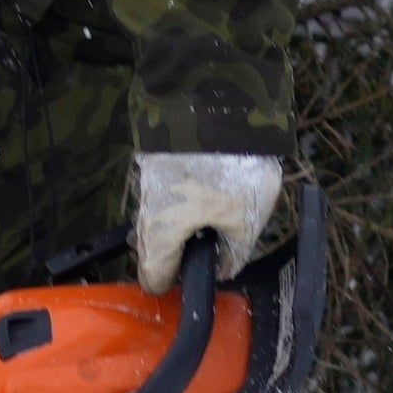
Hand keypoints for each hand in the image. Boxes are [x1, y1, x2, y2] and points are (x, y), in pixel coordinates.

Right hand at [130, 151, 287, 293]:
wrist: (218, 108)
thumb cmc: (232, 171)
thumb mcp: (246, 221)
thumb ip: (233, 254)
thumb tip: (223, 269)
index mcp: (161, 235)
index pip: (152, 279)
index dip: (175, 284)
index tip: (197, 277)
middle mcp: (145, 214)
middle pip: (154, 250)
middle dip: (179, 253)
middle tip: (212, 245)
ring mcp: (147, 186)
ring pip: (159, 221)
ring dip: (182, 225)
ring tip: (215, 216)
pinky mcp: (155, 164)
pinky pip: (165, 196)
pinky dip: (182, 200)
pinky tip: (210, 190)